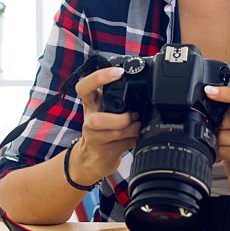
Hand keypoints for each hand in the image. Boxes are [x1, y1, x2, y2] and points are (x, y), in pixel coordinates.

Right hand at [71, 66, 140, 184]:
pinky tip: (135, 137)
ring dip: (132, 129)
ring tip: (138, 126)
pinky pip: (123, 145)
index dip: (99, 78)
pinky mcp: (103, 152)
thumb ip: (117, 96)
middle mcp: (89, 120)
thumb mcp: (105, 108)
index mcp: (90, 103)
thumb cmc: (102, 128)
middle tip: (134, 115)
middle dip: (121, 119)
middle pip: (97, 120)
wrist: (92, 157)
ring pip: (115, 133)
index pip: (84, 87)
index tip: (119, 72)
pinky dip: (134, 140)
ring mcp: (94, 138)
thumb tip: (145, 86)